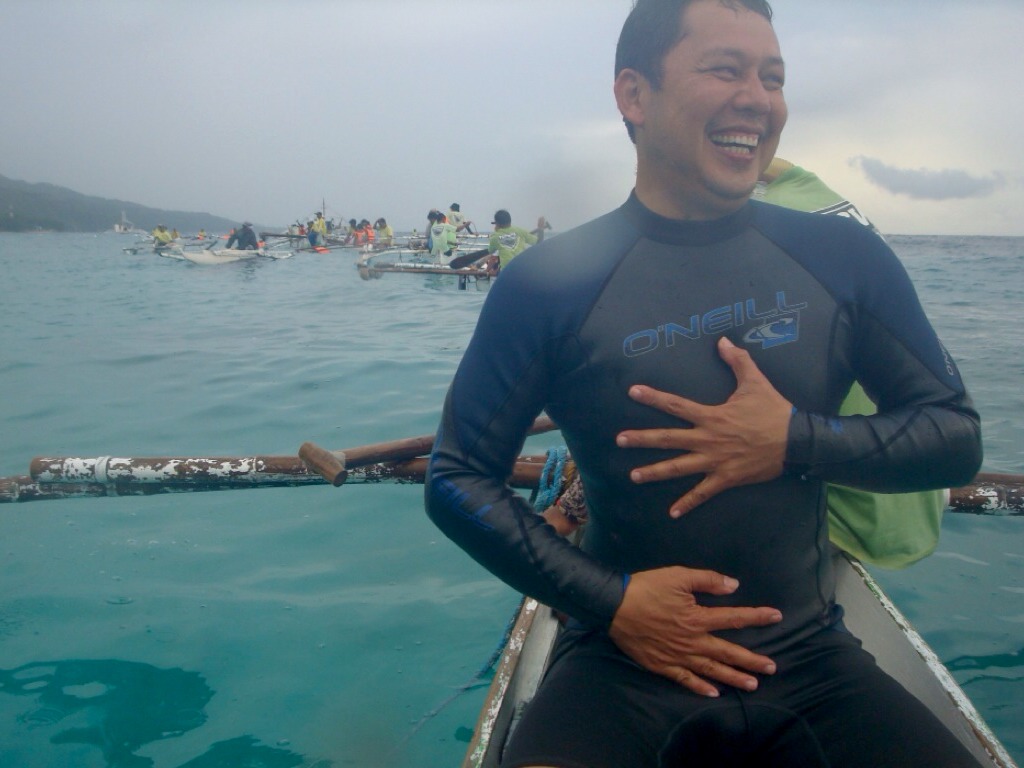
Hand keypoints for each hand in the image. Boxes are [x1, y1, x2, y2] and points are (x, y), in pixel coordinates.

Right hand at [609, 566, 780, 696]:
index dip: (756, 617)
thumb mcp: (677, 576)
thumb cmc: (646, 588)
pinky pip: (685, 680)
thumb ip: (707, 580)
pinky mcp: (662, 665)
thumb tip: (733, 585)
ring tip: (752, 685)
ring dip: (733, 677)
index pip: (733, 618)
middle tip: (771, 668)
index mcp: (697, 618)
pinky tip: (714, 693)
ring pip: (711, 670)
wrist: (613, 606)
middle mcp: (692, 641)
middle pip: (727, 652)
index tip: (776, 617)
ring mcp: (678, 656)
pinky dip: (700, 687)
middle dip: (751, 660)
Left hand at [617, 336, 791, 516]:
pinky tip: (672, 513)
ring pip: (678, 468)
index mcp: (711, 416)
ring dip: (654, 472)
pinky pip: (703, 493)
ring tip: (633, 476)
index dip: (653, 397)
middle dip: (642, 439)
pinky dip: (688, 504)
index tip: (632, 392)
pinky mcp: (726, 478)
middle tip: (619, 440)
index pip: (675, 405)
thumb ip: (737, 360)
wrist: (796, 441)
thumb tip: (723, 340)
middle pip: (668, 439)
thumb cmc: (774, 411)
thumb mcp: (755, 381)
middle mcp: (707, 439)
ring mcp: (715, 461)